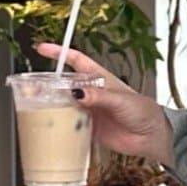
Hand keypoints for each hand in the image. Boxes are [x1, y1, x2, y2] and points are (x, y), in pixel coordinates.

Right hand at [34, 45, 175, 168]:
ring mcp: (90, 112)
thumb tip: (77, 94)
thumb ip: (98, 96)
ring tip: (39, 107)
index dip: (60, 53)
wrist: (151, 137)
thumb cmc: (143, 111)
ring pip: (66, 106)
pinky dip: (63, 128)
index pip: (76, 60)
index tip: (43, 48)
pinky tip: (54, 128)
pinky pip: (73, 127)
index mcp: (100, 79)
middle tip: (35, 87)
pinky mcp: (91, 130)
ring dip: (54, 107)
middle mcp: (92, 94)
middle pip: (66, 85)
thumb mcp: (120, 99)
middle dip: (50, 84)